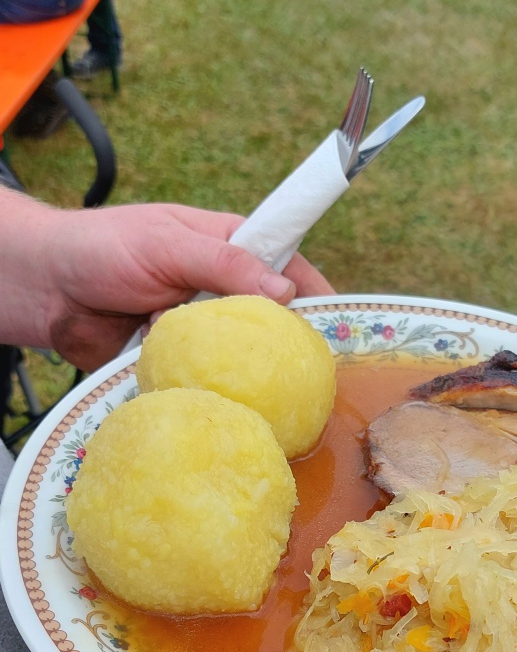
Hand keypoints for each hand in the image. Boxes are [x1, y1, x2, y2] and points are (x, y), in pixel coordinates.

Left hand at [0, 190, 333, 369]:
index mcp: (224, 247)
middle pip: (267, 319)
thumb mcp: (167, 244)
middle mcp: (216, 290)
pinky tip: (227, 407)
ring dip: (247, 372)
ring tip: (279, 398)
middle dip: (287, 343)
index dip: (312, 289)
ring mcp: (197, 331)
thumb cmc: (100, 250)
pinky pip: (204, 381)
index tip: (338, 317)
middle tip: (314, 372)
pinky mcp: (175, 363)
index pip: (284, 264)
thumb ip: (224, 263)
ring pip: (238, 356)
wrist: (42, 291)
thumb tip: (285, 291)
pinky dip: (211, 391)